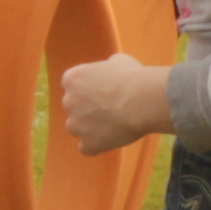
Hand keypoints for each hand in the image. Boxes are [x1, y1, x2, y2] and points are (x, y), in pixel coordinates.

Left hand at [57, 55, 175, 155]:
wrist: (142, 100)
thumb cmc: (132, 77)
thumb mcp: (118, 61)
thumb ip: (106, 68)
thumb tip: (109, 70)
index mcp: (72, 79)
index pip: (73, 85)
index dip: (89, 88)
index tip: (104, 90)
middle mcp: (69, 101)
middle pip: (74, 107)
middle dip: (88, 108)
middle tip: (111, 107)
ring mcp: (76, 125)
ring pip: (77, 128)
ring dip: (89, 127)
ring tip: (112, 124)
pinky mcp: (88, 144)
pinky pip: (87, 148)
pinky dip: (97, 145)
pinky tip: (111, 139)